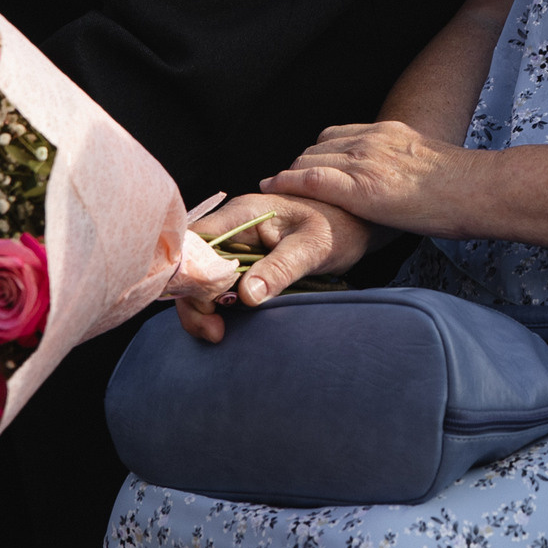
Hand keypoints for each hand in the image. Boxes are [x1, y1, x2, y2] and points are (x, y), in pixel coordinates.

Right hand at [172, 194, 376, 341]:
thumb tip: (246, 295)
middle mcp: (232, 227)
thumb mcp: (313, 248)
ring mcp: (237, 244)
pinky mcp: (245, 261)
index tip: (206, 306)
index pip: (195, 240)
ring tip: (217, 333)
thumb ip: (280, 268)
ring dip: (202, 306)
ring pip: (201, 277)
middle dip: (193, 299)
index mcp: (243, 214)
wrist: (359, 223)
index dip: (189, 273)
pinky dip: (216, 305)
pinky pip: (218, 284)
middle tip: (212, 331)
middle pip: (191, 263)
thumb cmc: (339, 227)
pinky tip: (224, 324)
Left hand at [261, 121, 480, 237]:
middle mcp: (372, 140)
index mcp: (389, 133)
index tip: (305, 167)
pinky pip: (312, 179)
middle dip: (298, 164)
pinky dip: (289, 182)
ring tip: (272, 188)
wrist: (475, 189)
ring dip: (287, 174)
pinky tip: (274, 189)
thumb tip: (404, 185)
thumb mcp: (428, 165)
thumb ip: (406, 167)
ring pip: (310, 160)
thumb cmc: (462, 188)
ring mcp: (365, 162)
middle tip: (282, 183)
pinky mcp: (361, 188)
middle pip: (318, 146)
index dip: (317, 153)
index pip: (339, 135)